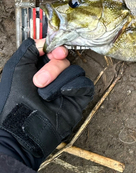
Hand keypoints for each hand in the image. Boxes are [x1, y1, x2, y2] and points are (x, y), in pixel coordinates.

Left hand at [0, 39, 93, 166]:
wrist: (20, 130)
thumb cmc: (13, 102)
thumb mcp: (15, 69)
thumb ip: (29, 50)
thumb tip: (44, 41)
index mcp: (38, 69)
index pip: (55, 52)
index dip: (56, 49)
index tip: (54, 52)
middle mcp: (54, 78)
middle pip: (65, 60)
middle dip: (53, 68)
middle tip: (38, 81)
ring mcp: (65, 90)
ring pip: (75, 71)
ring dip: (59, 81)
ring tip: (45, 95)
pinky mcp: (76, 101)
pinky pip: (85, 85)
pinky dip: (75, 86)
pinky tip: (63, 94)